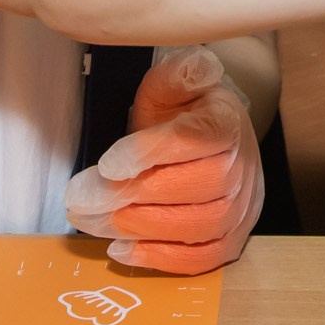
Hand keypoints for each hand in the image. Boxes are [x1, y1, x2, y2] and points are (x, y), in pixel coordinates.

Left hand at [65, 47, 261, 274]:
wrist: (215, 143)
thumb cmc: (184, 115)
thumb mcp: (172, 86)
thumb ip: (176, 74)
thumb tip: (198, 65)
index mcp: (228, 122)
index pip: (195, 139)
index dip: (151, 152)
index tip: (107, 164)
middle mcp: (243, 166)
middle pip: (195, 187)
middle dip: (132, 196)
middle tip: (81, 199)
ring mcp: (243, 207)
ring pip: (198, 226)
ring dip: (141, 228)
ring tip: (92, 222)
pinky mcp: (233, 239)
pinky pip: (202, 259)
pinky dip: (161, 259)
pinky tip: (121, 249)